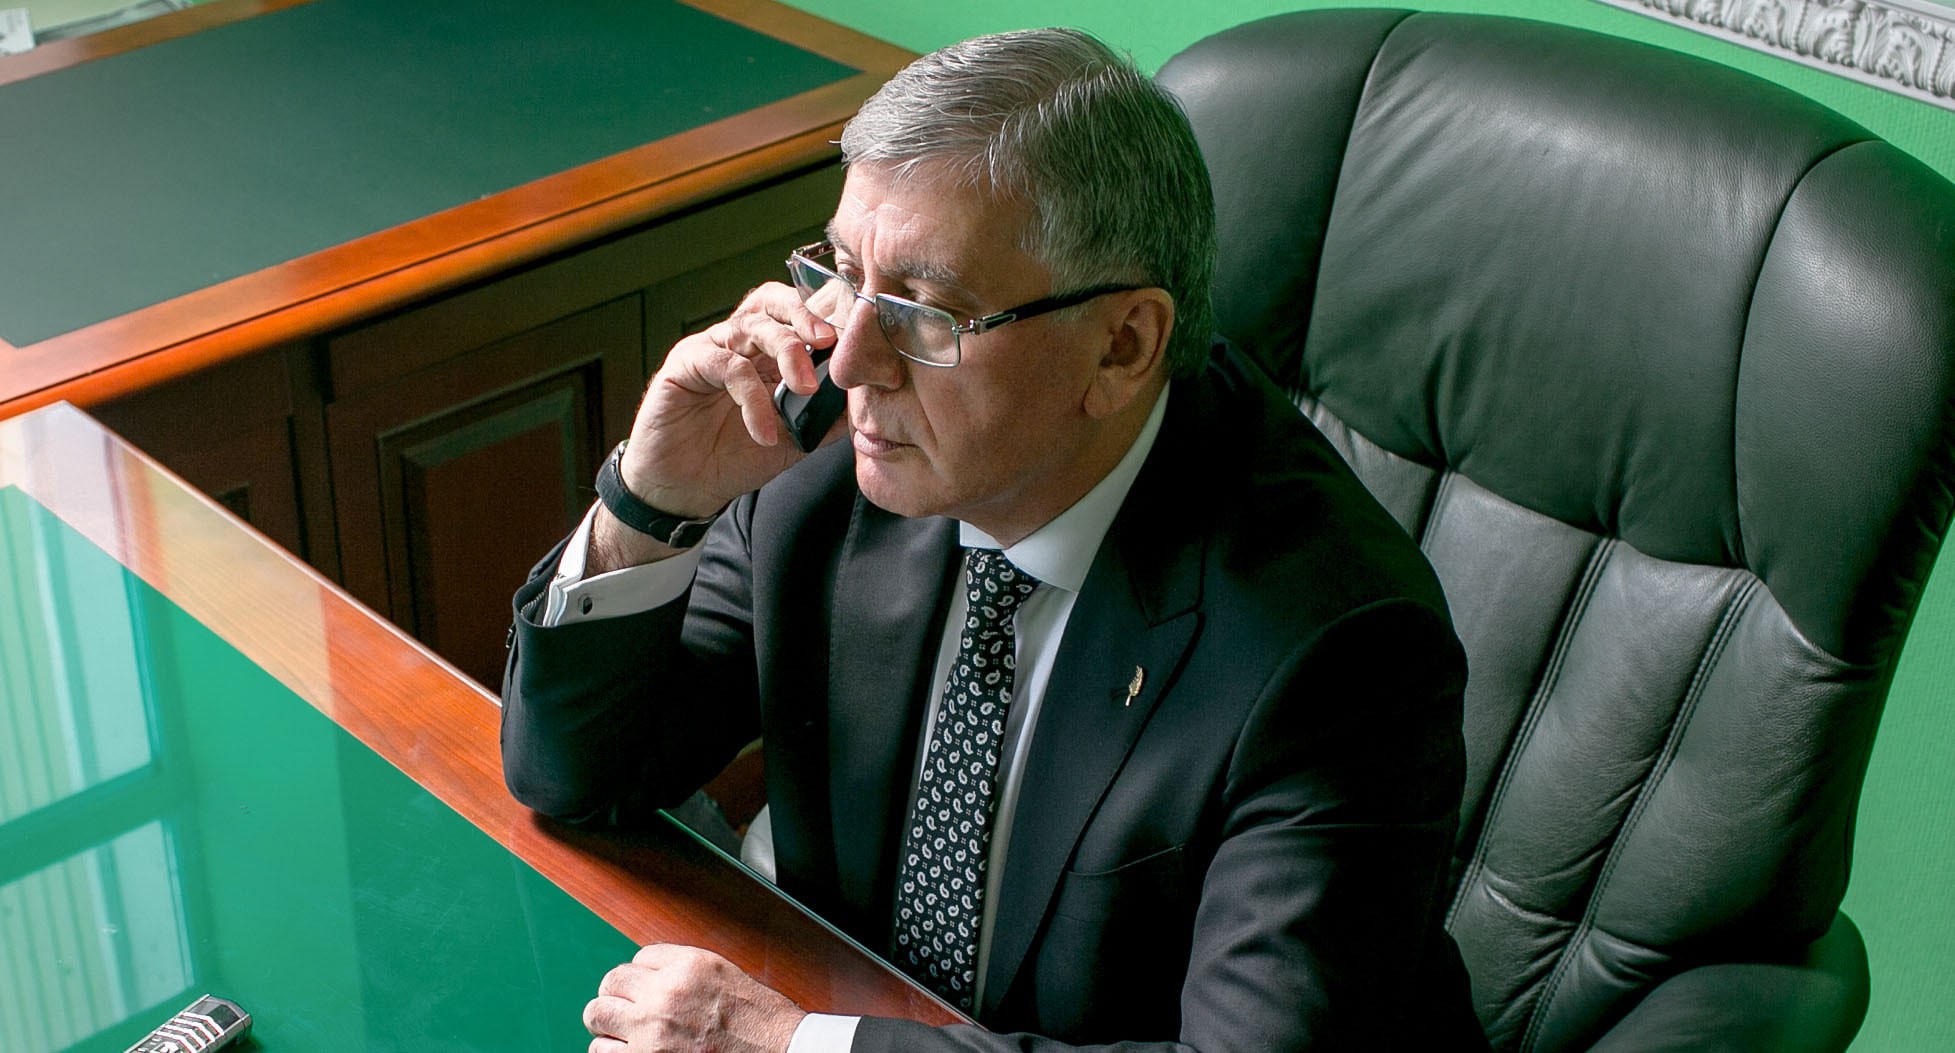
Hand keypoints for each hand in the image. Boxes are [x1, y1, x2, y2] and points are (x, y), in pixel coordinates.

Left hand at [583, 944, 806, 1052]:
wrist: (779, 1052)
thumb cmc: (758, 1020)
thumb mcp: (722, 974)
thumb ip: (682, 969)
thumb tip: (646, 973)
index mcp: (687, 966)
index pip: (637, 959)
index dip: (643, 976)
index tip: (650, 990)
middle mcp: (665, 994)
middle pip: (609, 983)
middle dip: (616, 996)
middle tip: (628, 1010)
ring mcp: (651, 1031)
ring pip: (596, 1016)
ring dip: (609, 1025)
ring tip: (627, 1034)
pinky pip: (601, 1052)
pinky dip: (611, 1052)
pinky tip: (630, 1052)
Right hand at [589, 282, 841, 570]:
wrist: (683, 489)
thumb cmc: (733, 458)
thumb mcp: (793, 439)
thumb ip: (826, 418)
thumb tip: (864, 403)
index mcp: (765, 352)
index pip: (796, 314)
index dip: (825, 317)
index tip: (855, 337)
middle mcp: (738, 341)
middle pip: (773, 303)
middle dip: (806, 316)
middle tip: (830, 341)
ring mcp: (710, 348)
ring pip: (752, 327)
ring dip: (787, 353)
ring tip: (807, 389)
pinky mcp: (686, 364)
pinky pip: (727, 366)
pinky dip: (753, 398)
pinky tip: (764, 430)